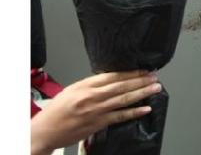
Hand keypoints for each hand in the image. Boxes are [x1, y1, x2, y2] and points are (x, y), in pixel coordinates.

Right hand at [31, 70, 161, 154]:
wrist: (45, 131)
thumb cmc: (55, 112)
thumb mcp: (71, 91)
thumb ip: (90, 85)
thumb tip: (109, 80)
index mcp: (84, 85)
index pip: (112, 76)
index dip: (130, 73)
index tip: (143, 70)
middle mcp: (91, 96)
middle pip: (121, 86)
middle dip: (140, 80)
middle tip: (154, 77)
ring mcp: (96, 110)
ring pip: (123, 99)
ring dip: (141, 93)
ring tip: (155, 88)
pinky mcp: (98, 123)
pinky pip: (120, 116)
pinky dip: (134, 112)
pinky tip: (145, 108)